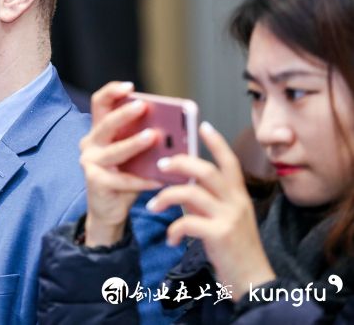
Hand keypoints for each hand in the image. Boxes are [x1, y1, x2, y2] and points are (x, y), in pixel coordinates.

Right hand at [80, 81, 161, 246]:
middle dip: (124, 114)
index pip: (99, 103)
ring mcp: (90, 163)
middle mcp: (90, 143)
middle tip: (143, 107)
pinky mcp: (96, 182)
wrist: (109, 209)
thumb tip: (170, 128)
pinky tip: (159, 180)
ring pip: (114, 151)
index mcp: (99, 130)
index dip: (112, 91)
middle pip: (105, 124)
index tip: (130, 87)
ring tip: (153, 137)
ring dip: (134, 144)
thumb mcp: (133, 154)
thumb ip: (143, 138)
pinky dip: (143, 181)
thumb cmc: (125, 176)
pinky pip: (123, 180)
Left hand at [146, 122, 275, 298]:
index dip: (216, 142)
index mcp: (238, 195)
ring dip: (166, 197)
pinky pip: (187, 222)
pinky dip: (173, 229)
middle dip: (181, 163)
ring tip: (152, 206)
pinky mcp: (220, 235)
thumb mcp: (224, 218)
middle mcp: (236, 202)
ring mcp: (229, 217)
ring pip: (191, 192)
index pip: (229, 161)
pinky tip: (170, 239)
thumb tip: (181, 182)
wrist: (252, 281)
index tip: (202, 125)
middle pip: (207, 170)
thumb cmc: (233, 248)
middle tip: (161, 164)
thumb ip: (206, 199)